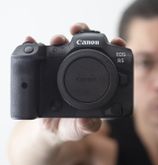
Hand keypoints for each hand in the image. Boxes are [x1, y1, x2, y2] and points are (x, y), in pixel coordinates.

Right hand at [24, 23, 126, 140]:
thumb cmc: (71, 126)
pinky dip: (35, 45)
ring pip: (64, 47)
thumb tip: (88, 121)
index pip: (109, 59)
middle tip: (80, 32)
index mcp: (97, 81)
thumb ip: (88, 126)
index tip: (116, 42)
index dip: (114, 48)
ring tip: (57, 39)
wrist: (50, 130)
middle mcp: (81, 71)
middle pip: (85, 46)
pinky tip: (32, 41)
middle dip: (84, 33)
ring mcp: (63, 70)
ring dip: (61, 38)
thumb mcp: (82, 128)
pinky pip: (40, 55)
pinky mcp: (46, 71)